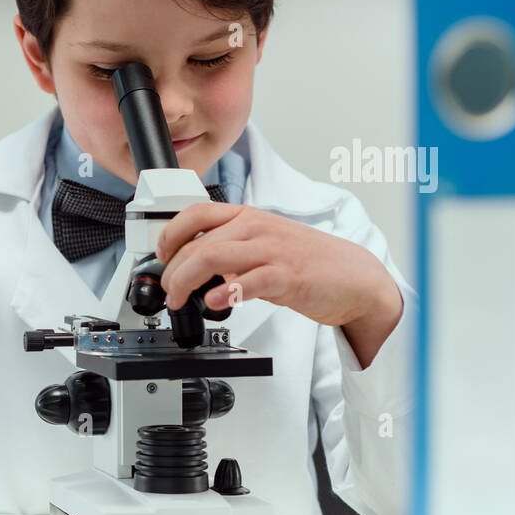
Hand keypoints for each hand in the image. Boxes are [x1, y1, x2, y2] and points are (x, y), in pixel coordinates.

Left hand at [155, 202, 402, 364]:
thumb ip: (230, 255)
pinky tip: (214, 302)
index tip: (160, 255)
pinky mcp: (287, 275)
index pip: (196, 212)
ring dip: (186, 280)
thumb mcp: (262, 248)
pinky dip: (226, 291)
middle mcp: (256, 228)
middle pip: (197, 242)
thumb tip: (197, 271)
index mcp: (248, 217)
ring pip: (214, 256)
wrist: (354, 277)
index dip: (170, 233)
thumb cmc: (307, 263)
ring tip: (180, 299)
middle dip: (172, 271)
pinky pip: (250, 280)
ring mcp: (272, 250)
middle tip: (169, 292)